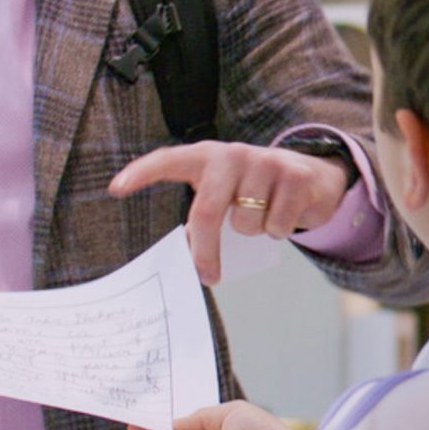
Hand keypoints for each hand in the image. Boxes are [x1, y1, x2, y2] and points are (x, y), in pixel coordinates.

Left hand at [109, 142, 352, 285]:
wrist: (312, 177)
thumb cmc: (254, 193)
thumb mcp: (226, 196)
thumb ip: (203, 216)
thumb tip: (186, 257)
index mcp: (206, 157)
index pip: (168, 161)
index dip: (141, 173)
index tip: (116, 189)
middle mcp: (232, 154)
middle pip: (208, 210)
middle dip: (205, 249)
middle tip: (208, 276)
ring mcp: (265, 161)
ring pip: (247, 223)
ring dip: (254, 233)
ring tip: (263, 218)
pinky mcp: (295, 176)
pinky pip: (278, 225)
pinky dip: (280, 232)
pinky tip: (284, 216)